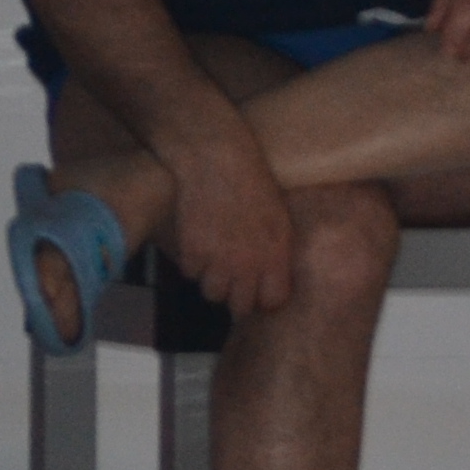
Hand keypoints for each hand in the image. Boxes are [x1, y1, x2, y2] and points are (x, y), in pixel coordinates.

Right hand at [160, 119, 296, 314]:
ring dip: (212, 281)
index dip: (265, 299)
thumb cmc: (255, 184)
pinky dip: (192, 264)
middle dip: (237, 298)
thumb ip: (277, 252)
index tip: (259, 292)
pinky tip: (199, 244)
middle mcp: (248, 265)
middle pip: (239, 307)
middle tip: (233, 282)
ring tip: (215, 262)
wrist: (217, 162)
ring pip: (212, 294)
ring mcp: (217, 261)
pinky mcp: (191, 253)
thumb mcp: (279, 218)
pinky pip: (190, 273)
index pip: (273, 301)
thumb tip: (275, 277)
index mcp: (276, 255)